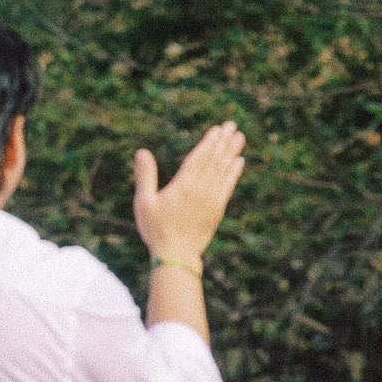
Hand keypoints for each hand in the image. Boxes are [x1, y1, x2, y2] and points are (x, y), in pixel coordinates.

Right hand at [134, 122, 244, 262]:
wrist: (176, 256)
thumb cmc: (156, 230)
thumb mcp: (144, 202)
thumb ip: (145, 176)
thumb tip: (142, 152)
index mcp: (184, 185)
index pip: (199, 157)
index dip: (209, 142)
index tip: (217, 129)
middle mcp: (201, 189)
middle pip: (215, 160)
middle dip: (223, 142)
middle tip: (232, 126)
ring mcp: (211, 199)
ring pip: (224, 170)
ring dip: (232, 152)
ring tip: (239, 138)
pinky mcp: (217, 210)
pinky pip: (228, 186)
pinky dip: (234, 173)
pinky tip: (239, 162)